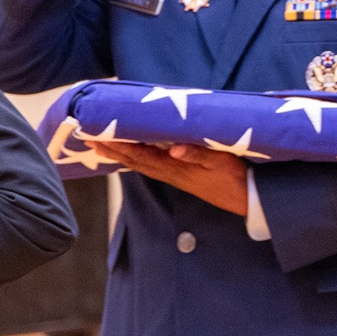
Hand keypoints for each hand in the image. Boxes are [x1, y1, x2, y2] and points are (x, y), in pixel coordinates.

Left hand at [86, 141, 248, 215]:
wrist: (248, 200)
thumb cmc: (237, 177)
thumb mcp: (221, 161)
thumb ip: (198, 153)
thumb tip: (173, 149)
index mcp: (175, 167)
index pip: (139, 154)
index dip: (118, 145)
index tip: (99, 135)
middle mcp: (170, 173)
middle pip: (134, 160)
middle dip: (111, 149)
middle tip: (88, 137)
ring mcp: (175, 176)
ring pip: (140, 164)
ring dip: (120, 154)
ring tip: (101, 145)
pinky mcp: (181, 176)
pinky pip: (152, 165)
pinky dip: (136, 157)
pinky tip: (131, 154)